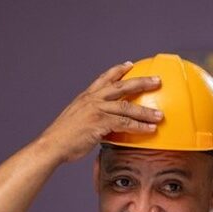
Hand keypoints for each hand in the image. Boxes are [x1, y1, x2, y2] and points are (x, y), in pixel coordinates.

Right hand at [38, 62, 163, 162]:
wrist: (52, 145)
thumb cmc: (64, 137)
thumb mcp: (78, 119)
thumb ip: (93, 117)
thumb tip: (106, 124)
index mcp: (86, 97)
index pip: (104, 78)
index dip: (118, 70)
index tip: (129, 65)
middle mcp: (92, 99)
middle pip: (121, 86)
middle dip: (141, 82)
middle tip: (157, 80)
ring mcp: (96, 110)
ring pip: (126, 107)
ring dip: (146, 111)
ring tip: (160, 115)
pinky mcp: (99, 123)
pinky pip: (124, 124)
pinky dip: (139, 126)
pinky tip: (150, 129)